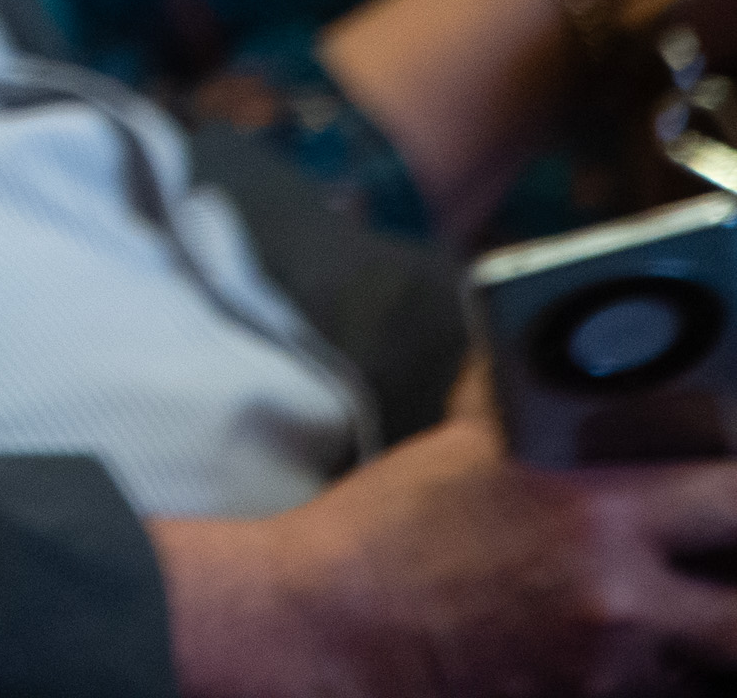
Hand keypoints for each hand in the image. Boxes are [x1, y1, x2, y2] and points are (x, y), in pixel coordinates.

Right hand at [163, 414, 736, 696]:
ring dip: (706, 639)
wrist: (324, 629)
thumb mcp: (462, 448)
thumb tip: (561, 356)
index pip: (735, 495)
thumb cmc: (387, 535)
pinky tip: (625, 648)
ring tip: (676, 610)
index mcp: (596, 507)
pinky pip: (667, 692)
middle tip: (716, 559)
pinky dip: (661, 673)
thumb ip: (526, 402)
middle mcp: (618, 593)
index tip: (721, 487)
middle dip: (735, 582)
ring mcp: (611, 668)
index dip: (735, 492)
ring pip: (716, 662)